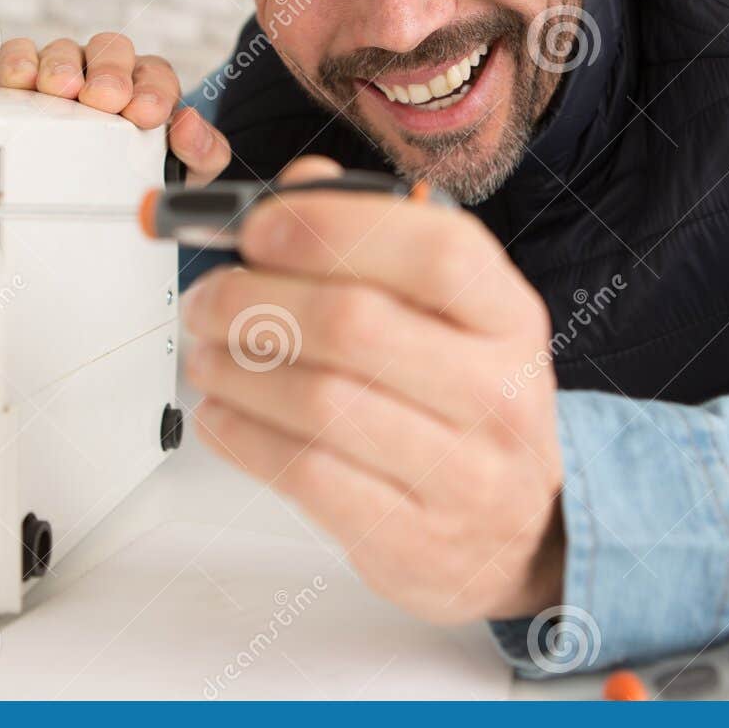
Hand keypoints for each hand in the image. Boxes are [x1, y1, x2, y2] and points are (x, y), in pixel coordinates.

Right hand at [0, 32, 229, 184]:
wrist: (95, 194)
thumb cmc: (143, 172)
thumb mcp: (187, 169)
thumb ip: (203, 150)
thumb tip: (189, 125)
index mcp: (150, 87)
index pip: (156, 74)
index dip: (152, 89)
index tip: (146, 113)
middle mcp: (108, 73)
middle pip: (111, 50)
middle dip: (110, 72)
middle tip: (105, 98)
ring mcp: (65, 72)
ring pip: (65, 51)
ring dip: (63, 67)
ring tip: (62, 90)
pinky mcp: (22, 80)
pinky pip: (19, 56)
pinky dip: (19, 63)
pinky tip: (23, 81)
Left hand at [180, 157, 565, 622]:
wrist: (521, 531)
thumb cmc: (468, 403)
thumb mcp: (452, 315)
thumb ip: (379, 239)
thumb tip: (297, 187)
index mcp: (508, 317)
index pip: (436, 251)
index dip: (332, 227)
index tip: (258, 226)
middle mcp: (496, 392)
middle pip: (355, 324)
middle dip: (254, 300)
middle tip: (208, 298)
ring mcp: (460, 473)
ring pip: (321, 403)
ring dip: (238, 370)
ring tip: (207, 354)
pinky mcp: (411, 539)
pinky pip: (306, 476)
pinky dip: (243, 436)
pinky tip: (223, 413)